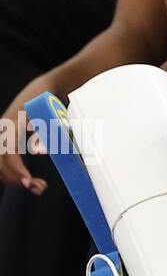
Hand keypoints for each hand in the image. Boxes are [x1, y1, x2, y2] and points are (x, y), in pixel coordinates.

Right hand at [0, 78, 57, 194]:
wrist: (44, 87)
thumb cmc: (51, 99)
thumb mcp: (51, 112)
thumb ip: (49, 129)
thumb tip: (42, 152)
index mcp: (12, 124)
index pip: (8, 153)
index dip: (16, 170)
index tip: (29, 182)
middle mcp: (3, 131)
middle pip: (0, 163)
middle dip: (16, 179)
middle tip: (40, 188)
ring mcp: (2, 136)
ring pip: (1, 165)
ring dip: (16, 179)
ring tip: (40, 187)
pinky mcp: (7, 141)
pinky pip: (5, 161)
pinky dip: (16, 173)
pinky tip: (33, 181)